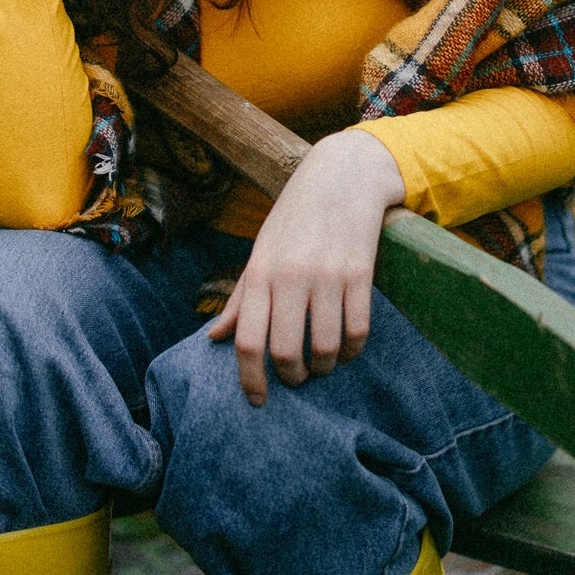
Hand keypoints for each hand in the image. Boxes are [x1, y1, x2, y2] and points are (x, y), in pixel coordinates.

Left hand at [205, 130, 406, 404]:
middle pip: (285, 351)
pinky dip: (352, 350)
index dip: (250, 380)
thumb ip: (241, 297)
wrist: (343, 174)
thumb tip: (214, 338)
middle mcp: (291, 275)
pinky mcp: (361, 272)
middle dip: (291, 377)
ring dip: (323, 367)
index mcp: (260, 272)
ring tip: (322, 364)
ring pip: (324, 347)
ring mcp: (327, 275)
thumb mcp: (262, 250)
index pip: (248, 341)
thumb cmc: (296, 216)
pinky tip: (347, 349)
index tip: (258, 400)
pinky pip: (357, 330)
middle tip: (296, 378)